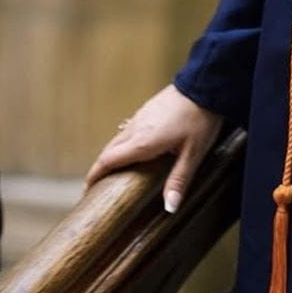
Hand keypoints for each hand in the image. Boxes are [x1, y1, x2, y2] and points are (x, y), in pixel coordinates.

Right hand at [84, 84, 222, 213]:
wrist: (204, 85)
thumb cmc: (200, 120)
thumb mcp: (193, 153)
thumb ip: (179, 180)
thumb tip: (170, 208)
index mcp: (142, 142)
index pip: (108, 160)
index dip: (94, 176)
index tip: (86, 190)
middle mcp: (136, 129)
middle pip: (108, 151)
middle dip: (99, 168)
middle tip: (96, 186)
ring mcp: (140, 117)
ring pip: (117, 139)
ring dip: (110, 155)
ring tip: (111, 171)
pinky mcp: (147, 109)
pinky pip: (127, 130)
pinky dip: (121, 144)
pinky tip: (131, 149)